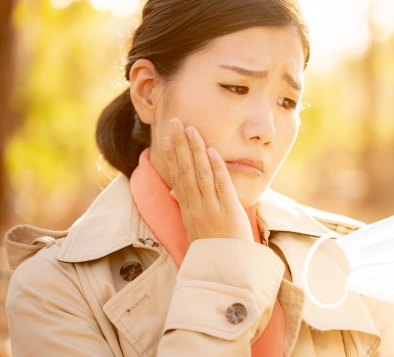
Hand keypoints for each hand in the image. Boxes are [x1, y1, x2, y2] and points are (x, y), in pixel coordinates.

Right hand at [163, 118, 252, 242]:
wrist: (227, 270)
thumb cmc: (213, 248)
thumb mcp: (195, 228)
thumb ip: (186, 206)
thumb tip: (175, 190)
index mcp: (188, 210)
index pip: (178, 177)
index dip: (172, 157)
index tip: (165, 139)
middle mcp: (196, 207)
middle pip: (186, 171)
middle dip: (180, 145)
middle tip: (175, 123)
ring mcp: (211, 208)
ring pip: (201, 174)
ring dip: (196, 150)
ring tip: (191, 130)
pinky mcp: (228, 210)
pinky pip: (221, 185)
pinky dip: (216, 167)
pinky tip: (212, 151)